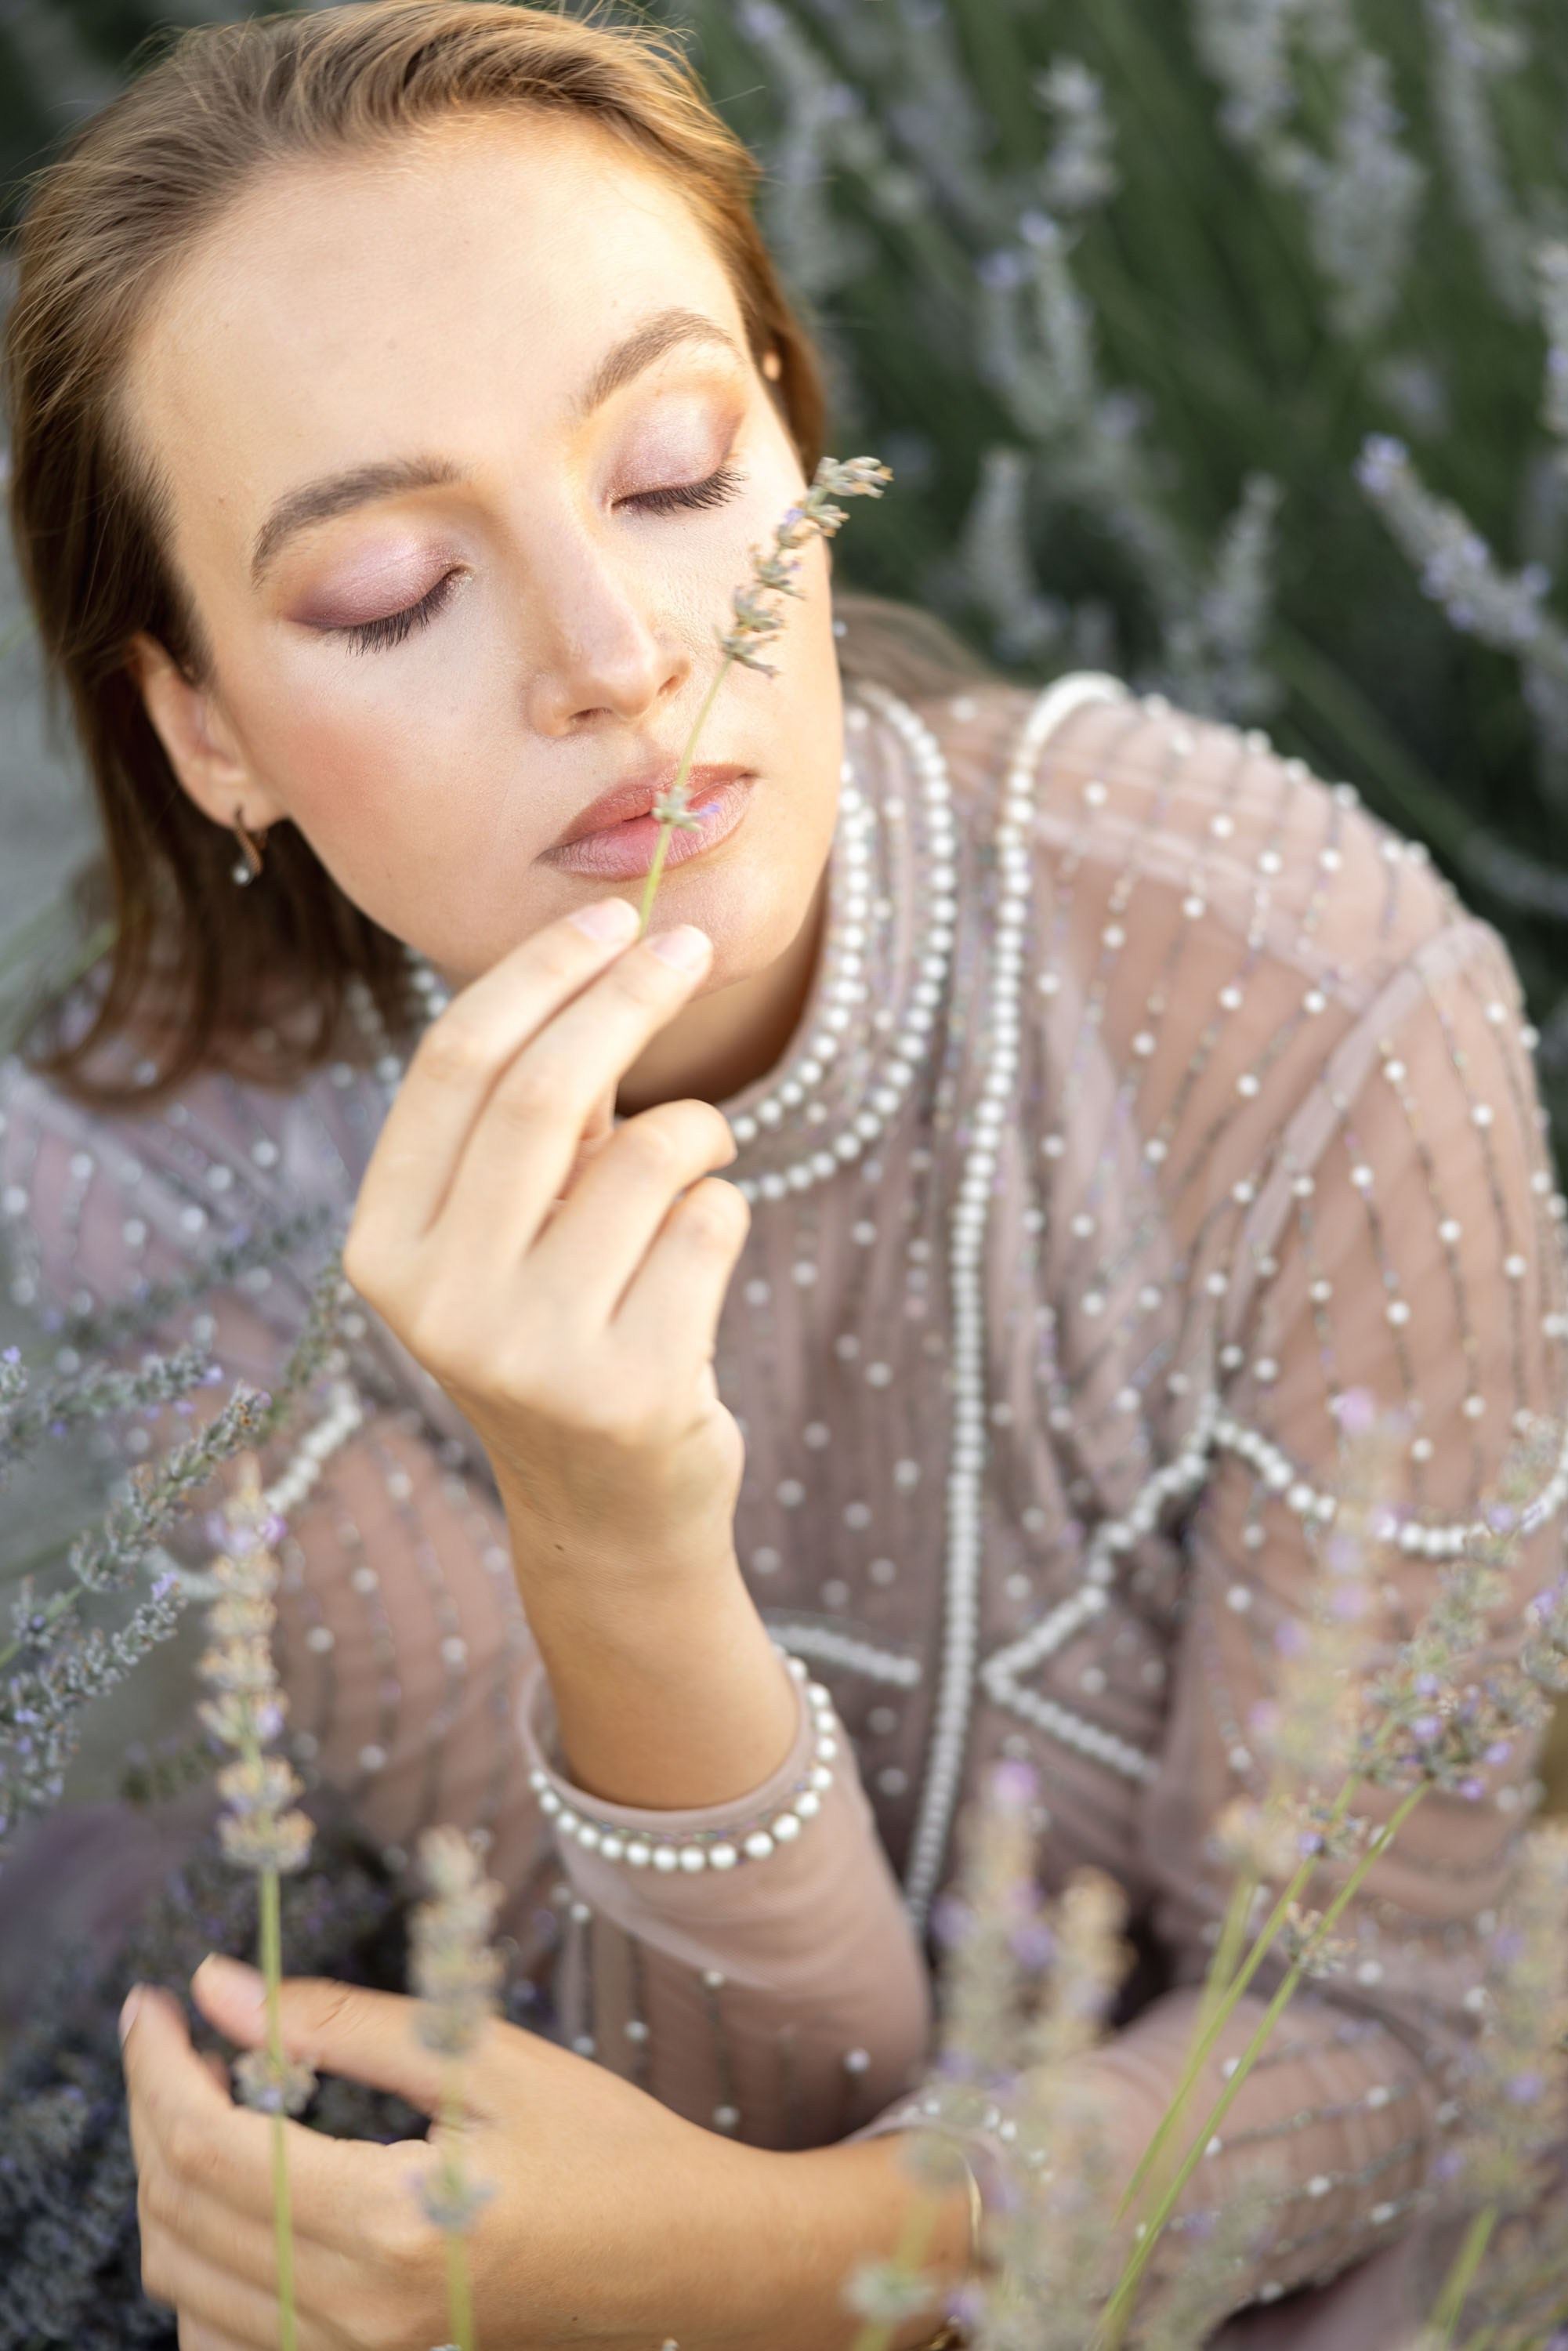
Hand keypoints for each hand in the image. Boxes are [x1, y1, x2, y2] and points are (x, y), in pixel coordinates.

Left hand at [123, 1957, 965, 2350]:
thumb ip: (344, 2025)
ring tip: (206, 2098)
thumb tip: (221, 1988)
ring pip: (185, 2284)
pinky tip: (241, 2194)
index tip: (154, 2001)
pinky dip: (202, 2266)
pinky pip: (227, 2339)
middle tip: (173, 2032)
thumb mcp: (483, 2059)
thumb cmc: (606, 2147)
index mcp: (389, 2221)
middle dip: (153, 2107)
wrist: (688, 2259)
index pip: (209, 2144)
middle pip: (180, 2212)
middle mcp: (356, 2311)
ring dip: (169, 2184)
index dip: (160, 2064)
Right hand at [345, 900, 745, 1580]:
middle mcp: (438, 1304)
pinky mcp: (631, 1390)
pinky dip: (726, 1209)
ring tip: (696, 1166)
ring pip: (651, 1154)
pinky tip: (697, 1269)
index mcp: (384, 1247)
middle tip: (689, 944)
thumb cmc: (565, 1322)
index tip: (608, 915)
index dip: (538, 974)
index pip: (454, 1068)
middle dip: (628, 995)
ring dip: (699, 1129)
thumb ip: (537, 1112)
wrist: (608, 1508)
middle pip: (544, 1092)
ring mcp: (531, 1354)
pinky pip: (713, 1222)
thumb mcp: (517, 1224)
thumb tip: (608, 944)